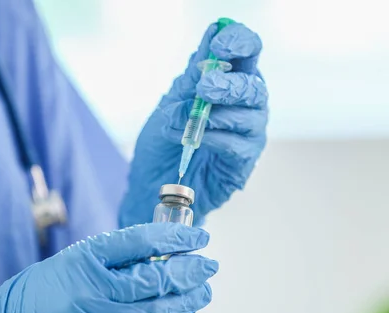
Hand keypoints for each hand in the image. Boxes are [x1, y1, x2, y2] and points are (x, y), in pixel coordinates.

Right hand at [0, 223, 217, 312]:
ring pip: (158, 308)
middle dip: (189, 269)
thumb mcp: (66, 264)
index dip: (173, 237)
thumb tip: (150, 254)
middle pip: (155, 276)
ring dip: (188, 297)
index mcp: (83, 259)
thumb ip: (106, 261)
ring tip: (205, 288)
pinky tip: (185, 312)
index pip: (139, 241)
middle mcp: (94, 289)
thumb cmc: (33, 298)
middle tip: (209, 263)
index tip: (196, 236)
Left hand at [120, 22, 267, 227]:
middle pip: (254, 84)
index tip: (219, 45)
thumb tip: (211, 37)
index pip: (247, 52)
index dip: (238, 43)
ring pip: (252, 114)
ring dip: (219, 113)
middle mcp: (244, 105)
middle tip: (204, 88)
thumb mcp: (170, 104)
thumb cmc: (162, 141)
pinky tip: (196, 141)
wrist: (151, 182)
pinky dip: (215, 138)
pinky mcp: (243, 161)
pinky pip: (238, 145)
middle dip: (230, 83)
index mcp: (228, 81)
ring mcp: (247, 133)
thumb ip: (191, 77)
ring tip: (191, 120)